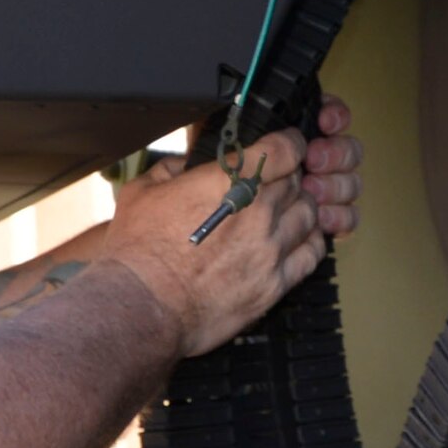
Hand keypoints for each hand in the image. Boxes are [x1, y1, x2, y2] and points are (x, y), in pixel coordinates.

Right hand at [99, 99, 362, 359]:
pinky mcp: (273, 285)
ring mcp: (269, 249)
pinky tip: (297, 240)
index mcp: (228, 182)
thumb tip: (187, 164)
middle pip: (297, 182)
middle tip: (275, 182)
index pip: (284, 149)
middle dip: (288, 177)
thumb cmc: (137, 252)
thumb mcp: (141, 192)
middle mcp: (257, 212)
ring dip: (300, 208)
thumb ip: (170, 169)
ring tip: (285, 211)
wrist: (140, 305)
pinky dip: (309, 241)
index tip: (286, 145)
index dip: (289, 143)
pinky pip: (311, 255)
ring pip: (309, 215)